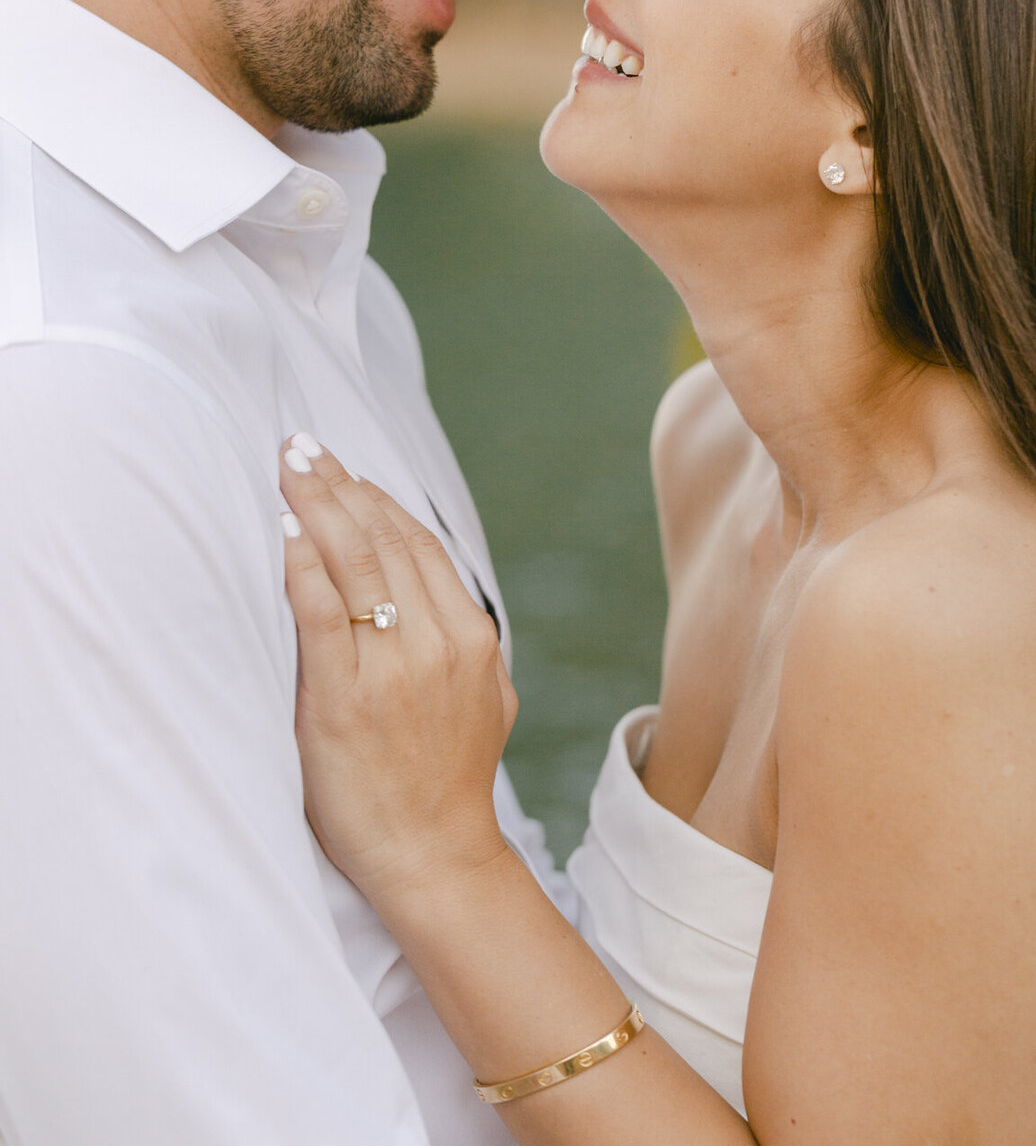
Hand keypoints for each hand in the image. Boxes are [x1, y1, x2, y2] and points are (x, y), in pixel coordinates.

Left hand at [279, 438, 515, 904]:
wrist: (434, 856)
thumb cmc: (448, 779)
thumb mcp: (486, 697)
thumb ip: (464, 638)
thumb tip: (432, 588)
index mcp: (472, 637)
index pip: (419, 543)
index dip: (377, 498)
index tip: (344, 467)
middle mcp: (437, 642)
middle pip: (384, 539)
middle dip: (339, 483)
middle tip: (302, 444)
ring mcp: (392, 669)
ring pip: (354, 562)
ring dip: (316, 504)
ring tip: (288, 466)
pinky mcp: (343, 699)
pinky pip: (320, 614)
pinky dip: (301, 564)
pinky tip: (283, 531)